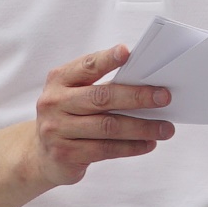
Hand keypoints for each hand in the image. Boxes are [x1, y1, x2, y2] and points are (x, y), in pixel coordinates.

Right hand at [30, 44, 173, 186]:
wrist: (41, 154)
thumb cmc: (70, 115)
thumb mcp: (76, 94)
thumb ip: (101, 86)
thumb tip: (147, 85)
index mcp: (59, 79)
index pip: (87, 66)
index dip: (107, 59)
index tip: (128, 52)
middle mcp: (54, 102)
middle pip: (101, 98)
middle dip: (136, 96)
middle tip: (164, 97)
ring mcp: (57, 130)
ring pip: (108, 127)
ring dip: (142, 127)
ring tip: (166, 128)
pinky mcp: (65, 154)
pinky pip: (105, 149)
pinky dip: (131, 147)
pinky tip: (148, 143)